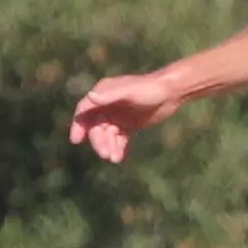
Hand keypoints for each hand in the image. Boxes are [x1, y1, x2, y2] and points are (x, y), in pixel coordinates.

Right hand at [68, 72, 185, 161]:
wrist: (171, 92)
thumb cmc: (149, 89)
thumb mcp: (129, 91)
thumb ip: (110, 95)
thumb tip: (90, 97)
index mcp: (103, 93)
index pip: (85, 110)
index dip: (79, 125)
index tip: (76, 140)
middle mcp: (107, 105)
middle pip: (96, 126)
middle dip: (99, 141)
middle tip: (105, 154)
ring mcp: (118, 115)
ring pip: (107, 135)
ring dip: (108, 146)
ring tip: (114, 158)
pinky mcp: (128, 124)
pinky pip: (119, 138)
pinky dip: (118, 147)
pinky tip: (119, 157)